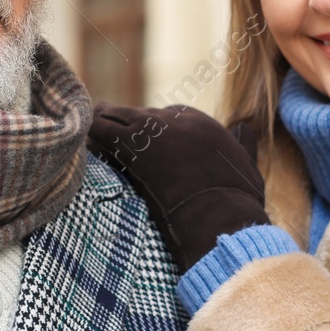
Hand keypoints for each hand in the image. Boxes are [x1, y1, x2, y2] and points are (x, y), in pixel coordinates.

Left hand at [89, 102, 270, 272]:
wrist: (220, 216)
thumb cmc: (237, 202)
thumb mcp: (248, 166)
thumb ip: (245, 144)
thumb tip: (245, 128)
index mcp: (201, 122)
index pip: (167, 114)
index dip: (151, 128)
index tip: (140, 141)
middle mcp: (175, 120)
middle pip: (138, 114)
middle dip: (122, 124)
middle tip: (102, 132)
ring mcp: (151, 131)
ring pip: (115, 116)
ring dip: (100, 123)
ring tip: (86, 132)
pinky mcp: (132, 147)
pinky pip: (101, 131)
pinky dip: (89, 136)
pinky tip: (81, 144)